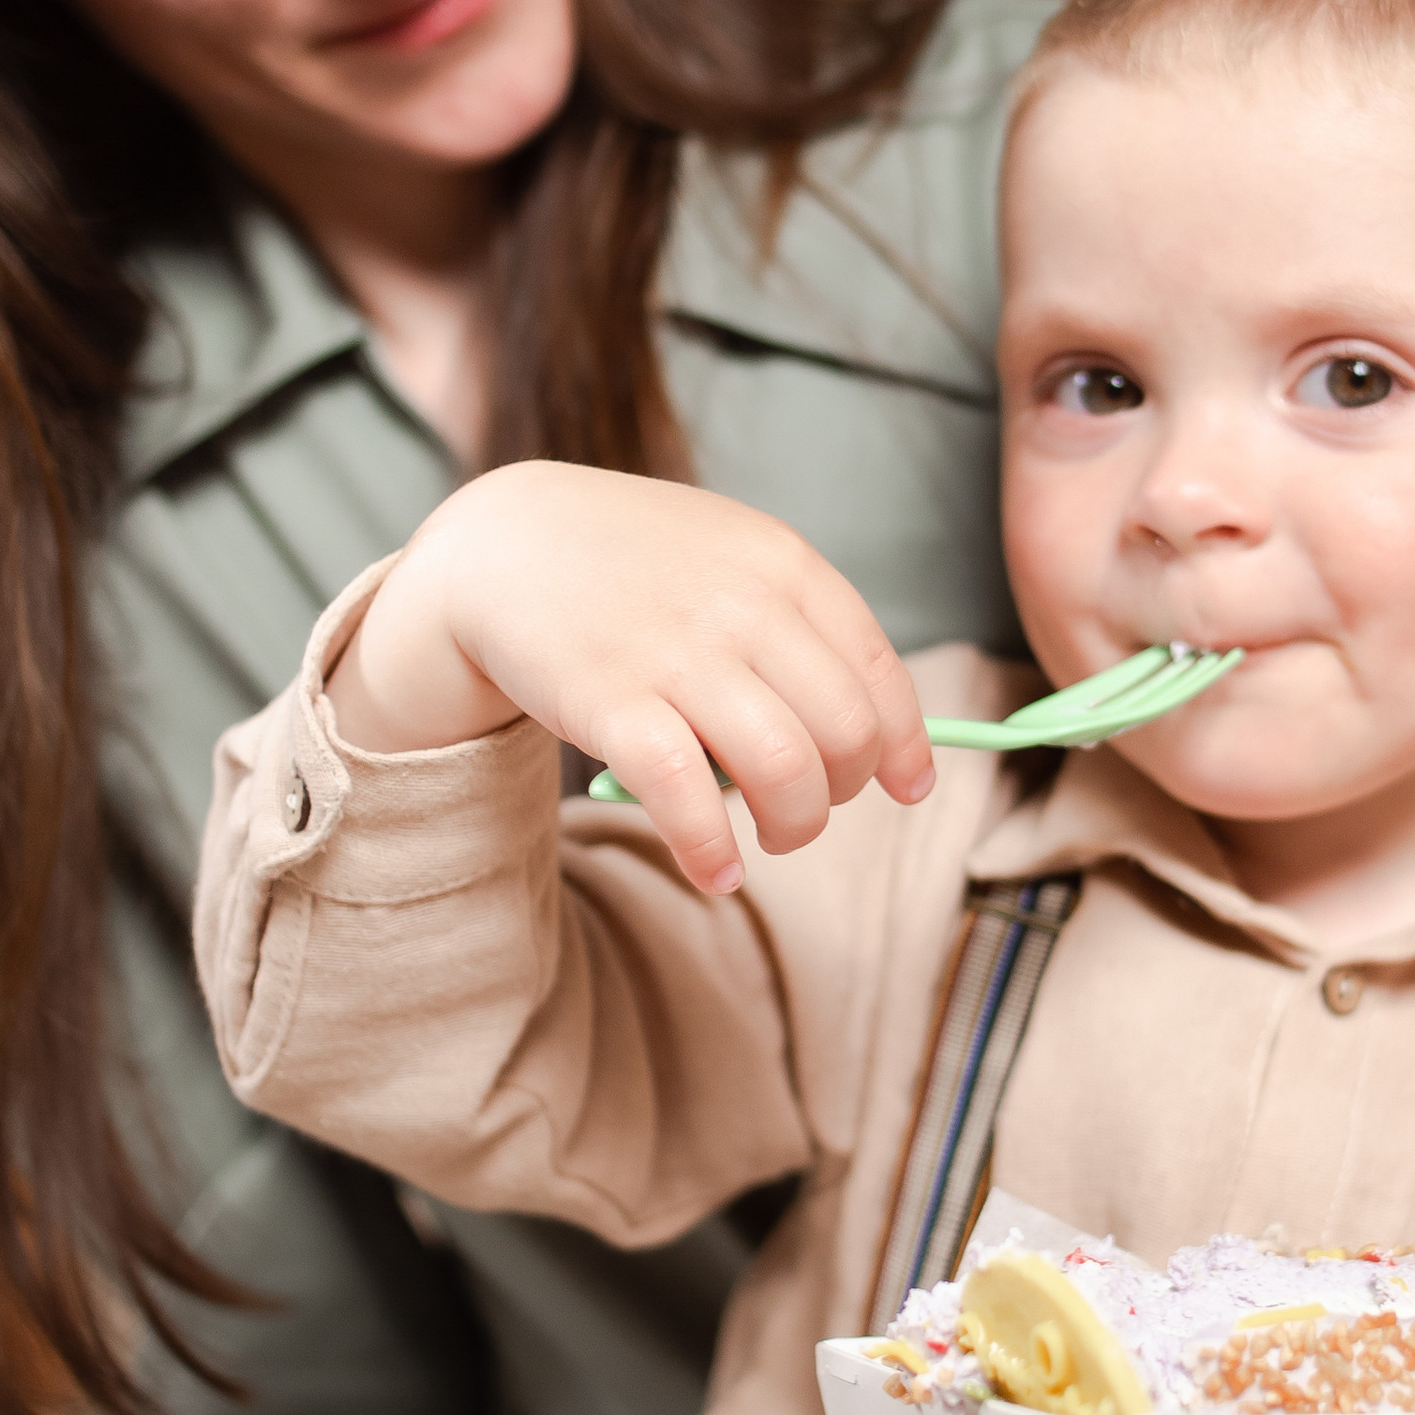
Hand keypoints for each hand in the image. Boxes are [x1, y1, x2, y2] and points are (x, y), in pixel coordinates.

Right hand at [324, 462, 933, 896]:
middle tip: (807, 807)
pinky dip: (712, 853)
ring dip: (792, 829)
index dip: (904, 744)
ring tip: (769, 840)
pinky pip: (690, 801)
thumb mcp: (731, 557)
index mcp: (784, 566)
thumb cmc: (636, 565)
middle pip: (845, 733)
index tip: (909, 786)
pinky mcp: (612, 704)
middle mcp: (744, 607)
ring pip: (785, 774)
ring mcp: (679, 654)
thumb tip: (877, 729)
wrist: (506, 544)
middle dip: (841, 792)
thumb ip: (799, 623)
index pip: (878, 672)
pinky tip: (715, 871)